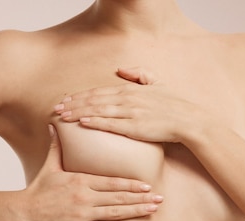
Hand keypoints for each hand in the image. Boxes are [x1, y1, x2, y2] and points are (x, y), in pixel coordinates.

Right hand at [16, 125, 163, 220]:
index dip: (131, 184)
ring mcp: (81, 215)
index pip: (111, 182)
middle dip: (141, 198)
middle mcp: (83, 197)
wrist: (21, 211)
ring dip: (136, 212)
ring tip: (152, 210)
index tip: (148, 184)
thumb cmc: (37, 188)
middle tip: (160, 198)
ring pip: (114, 213)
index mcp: (80, 180)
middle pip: (118, 198)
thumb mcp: (49, 166)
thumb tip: (54, 124)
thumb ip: (57, 146)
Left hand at [54, 67, 210, 145]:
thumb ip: (138, 74)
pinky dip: (95, 122)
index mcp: (129, 89)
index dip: (79, 96)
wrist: (188, 120)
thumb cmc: (172, 105)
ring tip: (63, 116)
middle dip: (73, 104)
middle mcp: (127, 99)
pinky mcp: (135, 127)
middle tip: (56, 109)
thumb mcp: (156, 83)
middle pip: (93, 100)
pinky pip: (111, 124)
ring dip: (78, 113)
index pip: (98, 91)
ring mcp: (130, 113)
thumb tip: (120, 69)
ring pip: (98, 111)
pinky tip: (82, 123)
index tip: (65, 100)